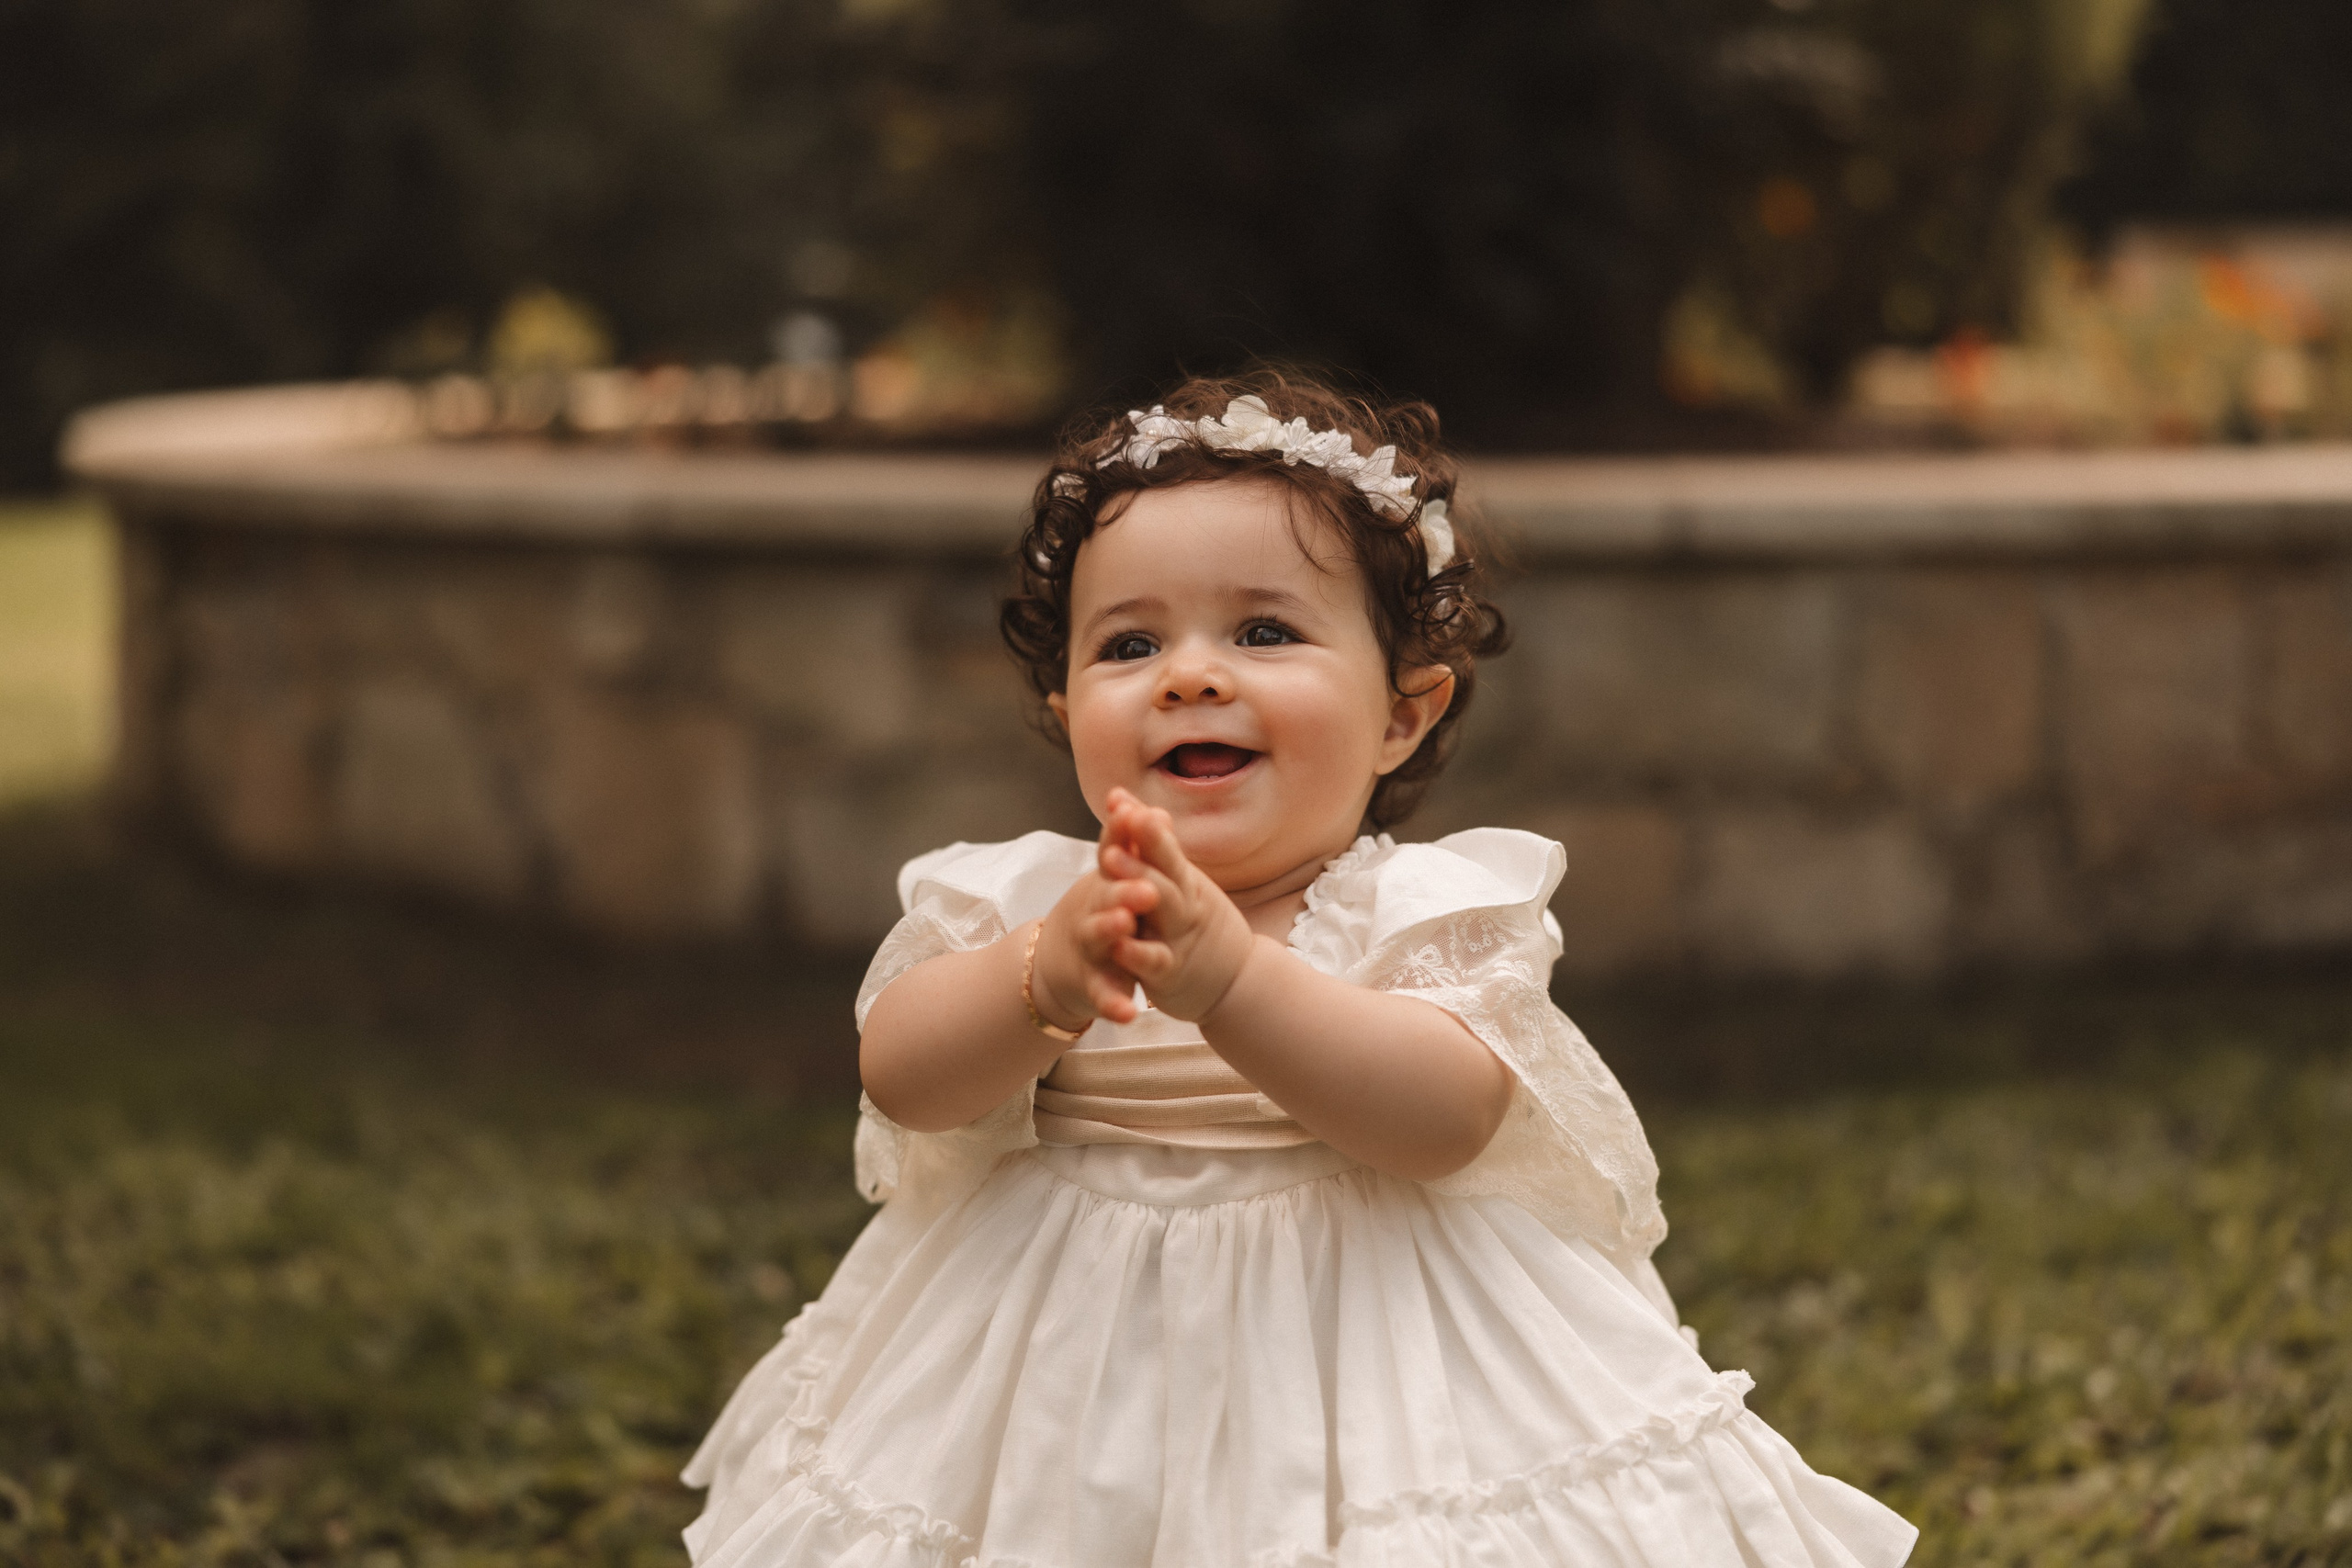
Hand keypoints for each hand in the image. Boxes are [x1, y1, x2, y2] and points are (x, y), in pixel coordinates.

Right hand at [1027, 830, 1160, 1030]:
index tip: (1131, 811)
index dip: (1120, 832)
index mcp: (1107, 882)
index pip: (1111, 851)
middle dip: (1123, 885)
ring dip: (1109, 930)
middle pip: (1106, 893)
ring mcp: (1091, 948)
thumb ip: (1135, 847)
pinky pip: (1104, 994)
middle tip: (1144, 883)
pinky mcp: (1092, 984)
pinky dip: (1114, 1003)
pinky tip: (1129, 1013)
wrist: (1060, 965)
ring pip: (1098, 937)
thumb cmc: (1099, 912)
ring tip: (1124, 924)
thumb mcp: (1115, 879)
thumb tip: (1156, 809)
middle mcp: (1094, 910)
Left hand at [1096, 787, 1257, 1021]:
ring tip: (1112, 861)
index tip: (1118, 799)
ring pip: (1163, 908)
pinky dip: (1139, 954)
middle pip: (1167, 869)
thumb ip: (1157, 849)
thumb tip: (1140, 804)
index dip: (1142, 824)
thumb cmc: (1198, 925)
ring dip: (1139, 883)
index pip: (1163, 847)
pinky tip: (1119, 944)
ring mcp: (1177, 937)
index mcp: (1183, 881)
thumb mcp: (1183, 885)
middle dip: (1146, 841)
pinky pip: (1155, 961)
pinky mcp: (1170, 973)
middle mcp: (1183, 904)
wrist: (1236, 982)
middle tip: (1125, 817)